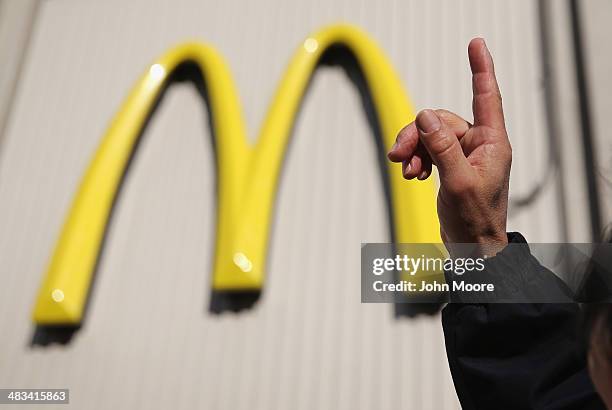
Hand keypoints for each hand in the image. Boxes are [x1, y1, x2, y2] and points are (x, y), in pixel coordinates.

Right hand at [388, 38, 511, 255]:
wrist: (471, 248)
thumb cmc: (474, 220)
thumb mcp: (457, 182)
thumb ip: (442, 147)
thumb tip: (425, 115)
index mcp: (491, 143)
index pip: (486, 97)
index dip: (481, 69)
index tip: (475, 44)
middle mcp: (479, 144)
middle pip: (441, 121)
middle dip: (416, 135)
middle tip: (398, 156)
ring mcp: (463, 155)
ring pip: (430, 135)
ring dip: (414, 149)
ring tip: (405, 170)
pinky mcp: (450, 165)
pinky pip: (428, 150)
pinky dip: (416, 159)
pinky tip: (412, 175)